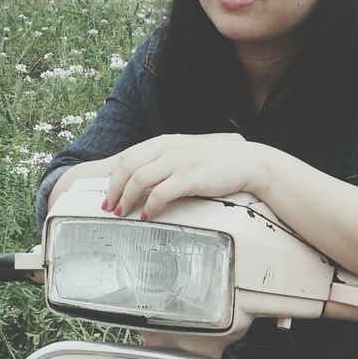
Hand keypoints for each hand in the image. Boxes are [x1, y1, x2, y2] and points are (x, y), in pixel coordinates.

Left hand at [103, 133, 259, 219]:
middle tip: (109, 207)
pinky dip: (149, 207)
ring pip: (138, 179)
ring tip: (122, 213)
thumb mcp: (188, 151)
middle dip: (113, 189)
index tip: (108, 193)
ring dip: (126, 199)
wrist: (249, 161)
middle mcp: (168, 148)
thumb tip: (147, 176)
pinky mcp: (190, 178)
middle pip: (127, 167)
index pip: (128, 156)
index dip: (113, 176)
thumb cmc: (221, 160)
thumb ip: (168, 158)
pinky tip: (146, 217)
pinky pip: (160, 194)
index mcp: (165, 141)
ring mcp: (178, 162)